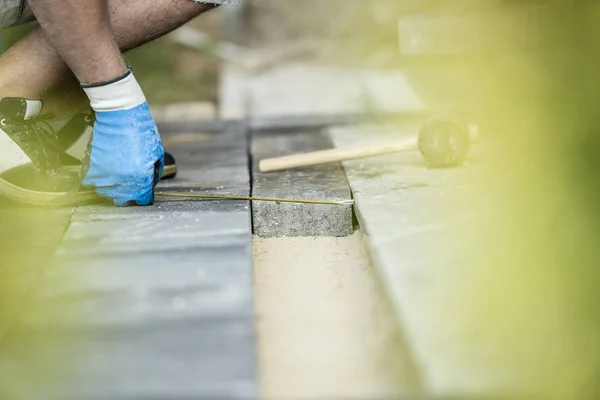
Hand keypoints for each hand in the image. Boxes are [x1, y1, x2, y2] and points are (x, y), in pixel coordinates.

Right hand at [81, 68, 163, 205]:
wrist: (120, 115)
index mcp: (142, 178)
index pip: (143, 199)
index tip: (143, 194)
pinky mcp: (93, 167)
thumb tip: (150, 182)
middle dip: (128, 196)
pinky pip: (92, 181)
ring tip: (116, 177)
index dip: (144, 197)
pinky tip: (105, 171)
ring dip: (111, 188)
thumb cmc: (141, 131)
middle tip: (129, 187)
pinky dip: (98, 178)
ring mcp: (107, 174)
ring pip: (106, 193)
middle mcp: (124, 180)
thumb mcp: (156, 153)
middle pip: (123, 201)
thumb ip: (154, 171)